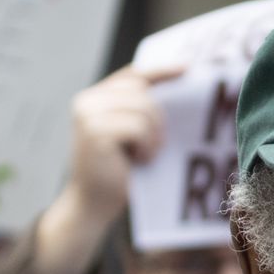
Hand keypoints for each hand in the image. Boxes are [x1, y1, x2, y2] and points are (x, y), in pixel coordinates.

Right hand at [62, 64, 181, 218]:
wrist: (93, 205)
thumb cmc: (118, 170)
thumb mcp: (129, 133)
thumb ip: (138, 108)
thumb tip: (177, 82)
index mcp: (93, 97)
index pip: (132, 75)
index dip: (160, 70)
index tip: (187, 69)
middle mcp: (87, 101)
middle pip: (141, 91)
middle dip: (157, 118)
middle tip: (153, 145)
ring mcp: (89, 116)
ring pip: (143, 109)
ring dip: (153, 135)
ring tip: (144, 155)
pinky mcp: (95, 133)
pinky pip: (139, 127)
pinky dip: (147, 146)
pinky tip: (139, 160)